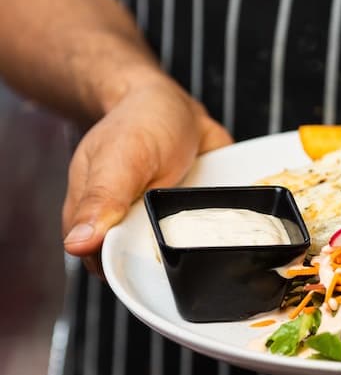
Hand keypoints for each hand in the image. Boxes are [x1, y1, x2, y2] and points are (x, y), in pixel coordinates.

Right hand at [61, 79, 232, 273]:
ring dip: (196, 249)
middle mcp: (126, 224)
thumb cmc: (139, 123)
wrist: (173, 104)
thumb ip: (102, 198)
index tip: (154, 266)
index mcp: (95, 216)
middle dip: (168, 263)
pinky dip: (217, 233)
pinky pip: (203, 237)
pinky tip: (227, 225)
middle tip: (187, 241)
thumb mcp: (121, 157)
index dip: (129, 270)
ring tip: (211, 234)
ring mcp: (159, 222)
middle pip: (144, 264)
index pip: (106, 263)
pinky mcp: (187, 217)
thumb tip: (77, 244)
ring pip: (176, 255)